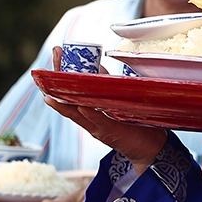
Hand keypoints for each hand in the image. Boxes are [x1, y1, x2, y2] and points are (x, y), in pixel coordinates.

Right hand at [46, 45, 167, 166]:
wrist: (150, 148)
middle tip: (52, 61)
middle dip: (56, 81)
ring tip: (50, 89)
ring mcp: (97, 126)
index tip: (57, 52)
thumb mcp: (115, 100)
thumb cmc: (134, 124)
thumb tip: (96, 66)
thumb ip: (103, 86)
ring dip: (63, 100)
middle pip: (66, 99)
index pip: (69, 88)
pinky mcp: (110, 133)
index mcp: (88, 108)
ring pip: (75, 113)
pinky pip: (98, 122)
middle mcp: (88, 118)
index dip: (60, 72)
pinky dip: (89, 115)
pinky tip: (81, 106)